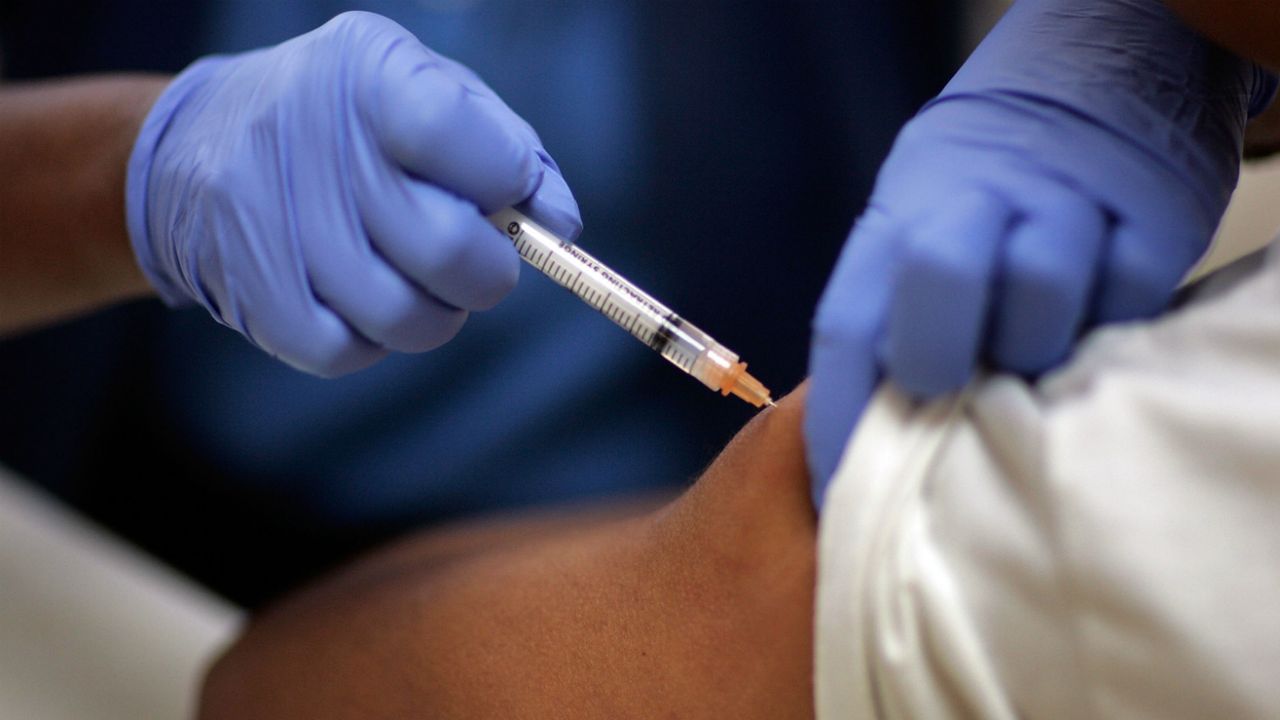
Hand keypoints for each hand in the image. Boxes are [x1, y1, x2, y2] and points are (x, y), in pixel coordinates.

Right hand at [126, 12, 580, 376]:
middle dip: (486, 272)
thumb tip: (559, 224)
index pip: (450, 132)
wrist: (204, 138)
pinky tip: (365, 302)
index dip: (503, 182)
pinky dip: (373, 341)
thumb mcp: (431, 92)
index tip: (507, 197)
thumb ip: (509, 149)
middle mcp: (308, 139)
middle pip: (443, 248)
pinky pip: (344, 353)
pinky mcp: (247, 290)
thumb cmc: (354, 121)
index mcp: (367, 74)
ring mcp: (267, 218)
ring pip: (400, 316)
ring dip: (436, 315)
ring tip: (421, 282)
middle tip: (478, 262)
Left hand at [806, 0, 1275, 500]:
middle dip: (936, 358)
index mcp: (896, 221)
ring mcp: (1061, 200)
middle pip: (938, 274)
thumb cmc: (978, 195)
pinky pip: (1127, 289)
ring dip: (1033, 347)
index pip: (848, 324)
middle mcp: (971, 200)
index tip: (841, 498)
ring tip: (1031, 363)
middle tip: (947, 396)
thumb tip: (877, 445)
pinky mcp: (1144, 210)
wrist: (1082, 84)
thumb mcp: (913, 233)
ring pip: (1039, 286)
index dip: (839, 417)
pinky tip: (1095, 325)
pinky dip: (1110, 323)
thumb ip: (895, 322)